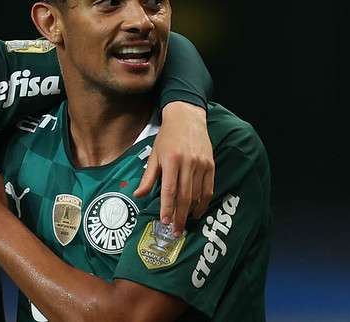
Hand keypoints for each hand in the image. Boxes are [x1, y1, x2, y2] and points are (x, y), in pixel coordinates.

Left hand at [133, 102, 213, 236]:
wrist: (187, 118)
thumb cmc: (167, 137)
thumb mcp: (154, 155)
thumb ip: (148, 177)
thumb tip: (138, 196)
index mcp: (171, 160)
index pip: (169, 190)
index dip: (167, 208)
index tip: (165, 222)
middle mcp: (188, 163)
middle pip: (184, 196)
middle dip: (179, 216)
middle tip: (175, 231)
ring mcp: (201, 164)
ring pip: (198, 194)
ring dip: (191, 211)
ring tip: (184, 224)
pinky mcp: (211, 165)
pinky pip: (209, 188)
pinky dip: (204, 202)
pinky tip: (197, 211)